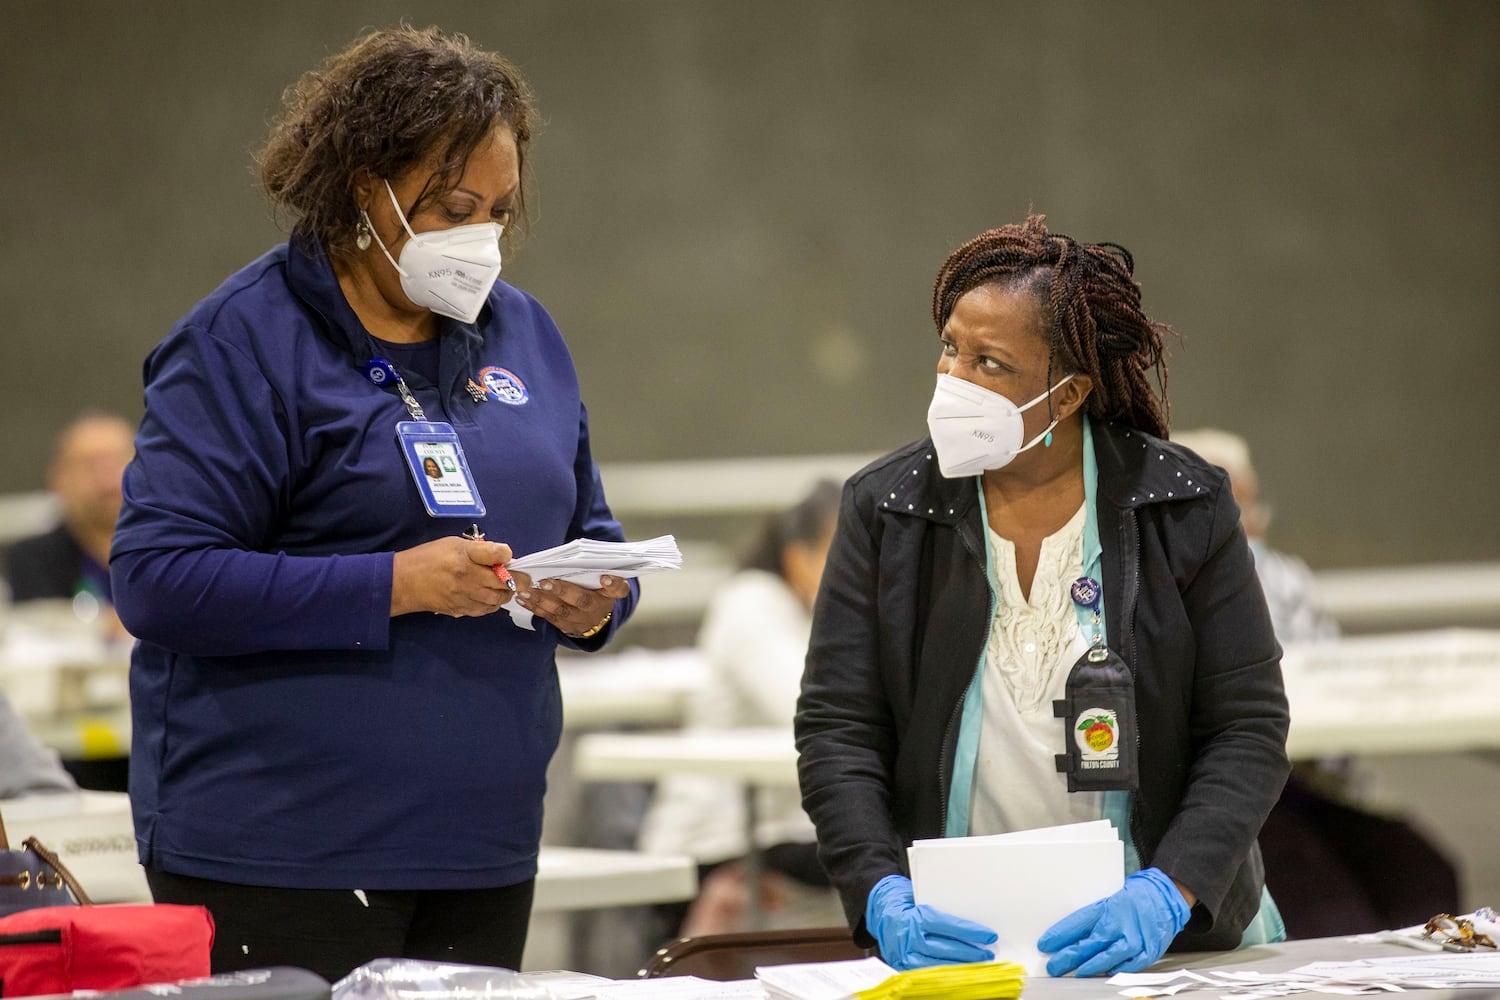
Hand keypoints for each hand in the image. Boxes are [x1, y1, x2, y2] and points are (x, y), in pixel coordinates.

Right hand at [390, 536, 514, 616]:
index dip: (507, 555)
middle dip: (517, 580)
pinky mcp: (461, 610)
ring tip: (504, 587)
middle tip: (520, 577)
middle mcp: (469, 579)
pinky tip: (489, 596)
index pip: (499, 554)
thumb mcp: (454, 544)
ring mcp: (466, 598)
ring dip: (505, 593)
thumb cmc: (429, 557)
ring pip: (498, 600)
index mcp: (466, 558)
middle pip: (506, 582)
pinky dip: (492, 604)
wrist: (403, 582)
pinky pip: (485, 610)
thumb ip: (479, 549)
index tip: (507, 557)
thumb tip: (503, 556)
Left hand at [514, 573, 629, 637]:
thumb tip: (568, 554)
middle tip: (545, 581)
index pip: (619, 589)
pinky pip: (548, 617)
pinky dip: (534, 607)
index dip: (614, 584)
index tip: (605, 578)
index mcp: (609, 594)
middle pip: (582, 600)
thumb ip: (593, 568)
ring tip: (526, 589)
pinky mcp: (566, 626)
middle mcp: (597, 608)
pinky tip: (522, 598)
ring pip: (561, 611)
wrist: (594, 618)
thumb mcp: (602, 582)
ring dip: (541, 600)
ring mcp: (581, 620)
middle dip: (563, 591)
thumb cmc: (595, 590)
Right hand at [866, 874, 996, 969]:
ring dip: (961, 966)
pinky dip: (945, 975)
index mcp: (916, 918)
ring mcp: (906, 955)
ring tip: (978, 966)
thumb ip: (943, 912)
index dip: (972, 932)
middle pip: (947, 949)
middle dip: (971, 953)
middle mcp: (910, 938)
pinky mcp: (903, 967)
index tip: (989, 936)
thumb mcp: (923, 902)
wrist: (882, 914)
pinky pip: (928, 974)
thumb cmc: (908, 905)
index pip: (950, 926)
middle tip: (988, 954)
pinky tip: (958, 974)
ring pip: (939, 965)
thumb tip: (973, 924)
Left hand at [1037, 867, 1190, 976]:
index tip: (1045, 945)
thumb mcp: (1107, 902)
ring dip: (1088, 967)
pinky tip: (1104, 973)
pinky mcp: (1146, 952)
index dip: (1058, 936)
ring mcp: (1134, 940)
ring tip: (1076, 973)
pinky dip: (1114, 971)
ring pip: (1106, 958)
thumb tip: (1070, 937)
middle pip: (1088, 945)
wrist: (1164, 897)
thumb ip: (1091, 920)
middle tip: (1054, 966)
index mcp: (1106, 909)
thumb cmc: (1133, 900)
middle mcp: (1119, 925)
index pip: (1076, 923)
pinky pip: (1127, 967)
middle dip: (1068, 957)